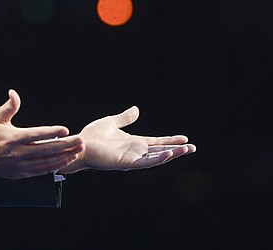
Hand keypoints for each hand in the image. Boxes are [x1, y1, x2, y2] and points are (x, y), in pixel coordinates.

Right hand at [0, 89, 84, 178]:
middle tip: (79, 141)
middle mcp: (19, 153)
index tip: (65, 130)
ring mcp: (21, 164)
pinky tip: (66, 160)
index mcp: (13, 138)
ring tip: (77, 150)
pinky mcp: (23, 172)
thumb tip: (14, 93)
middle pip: (47, 149)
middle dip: (66, 145)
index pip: (36, 134)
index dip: (52, 132)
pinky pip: (42, 170)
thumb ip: (9, 106)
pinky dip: (56, 166)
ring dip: (64, 156)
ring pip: (47, 161)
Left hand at [58, 106, 195, 173]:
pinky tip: (168, 154)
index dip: (171, 140)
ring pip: (156, 158)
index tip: (185, 138)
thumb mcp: (112, 123)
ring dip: (171, 154)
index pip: (157, 141)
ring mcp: (132, 158)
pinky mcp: (126, 163)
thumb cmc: (93, 136)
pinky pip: (145, 162)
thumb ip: (125, 118)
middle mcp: (135, 151)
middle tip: (193, 148)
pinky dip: (157, 159)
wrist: (79, 145)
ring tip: (186, 150)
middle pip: (161, 151)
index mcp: (134, 142)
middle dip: (177, 150)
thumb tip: (137, 109)